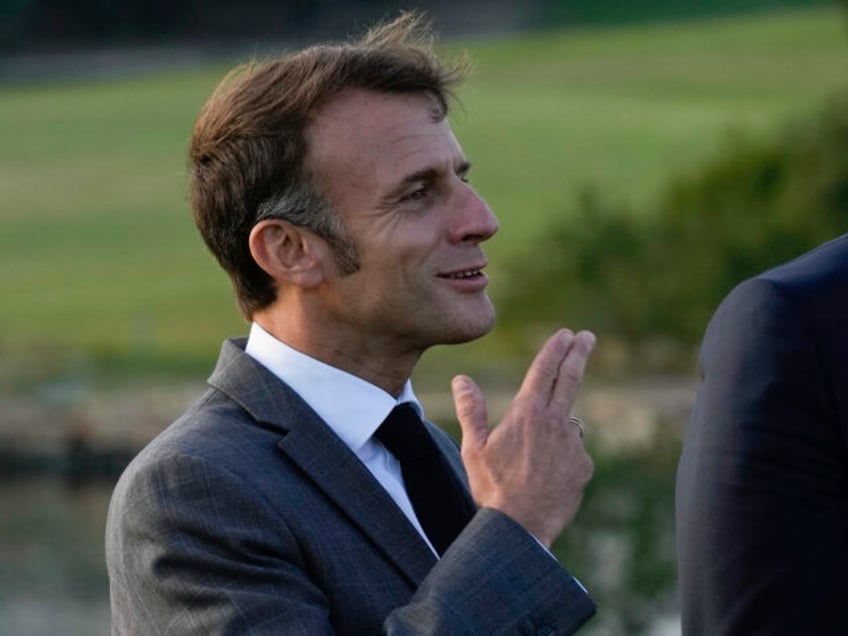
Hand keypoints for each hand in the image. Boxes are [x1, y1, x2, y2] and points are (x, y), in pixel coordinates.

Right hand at [452, 329, 595, 547]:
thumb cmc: (492, 487)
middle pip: (571, 379)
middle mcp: (555, 422)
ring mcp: (573, 444)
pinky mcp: (584, 466)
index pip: (545, 370)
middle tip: (586, 336)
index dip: (555, 349)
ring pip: (567, 424)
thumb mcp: (473, 448)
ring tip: (531, 459)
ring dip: (556, 428)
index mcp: (527, 413)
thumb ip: (470, 409)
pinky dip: (561, 457)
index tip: (566, 333)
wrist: (521, 527)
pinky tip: (544, 478)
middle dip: (579, 354)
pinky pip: (573, 453)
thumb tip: (460, 379)